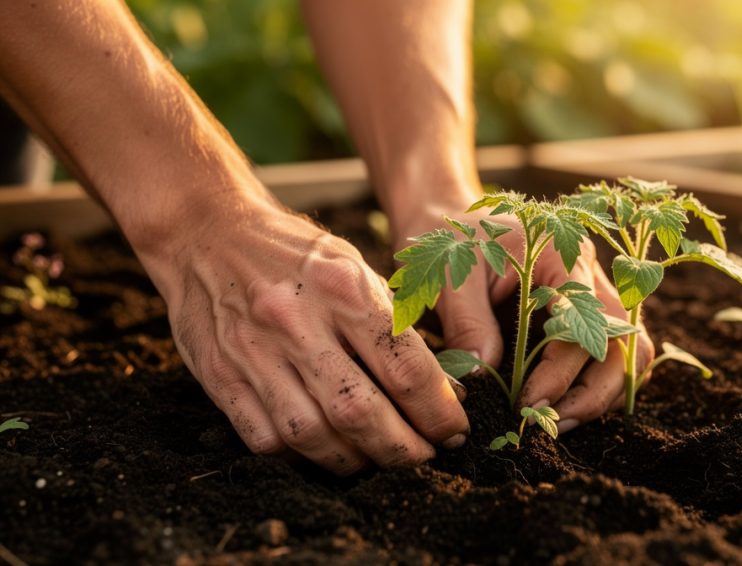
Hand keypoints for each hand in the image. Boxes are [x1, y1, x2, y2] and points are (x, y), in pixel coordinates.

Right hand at [136, 194, 469, 474]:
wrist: (206, 232)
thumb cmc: (294, 253)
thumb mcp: (354, 265)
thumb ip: (392, 322)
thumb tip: (441, 385)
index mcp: (342, 288)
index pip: (405, 368)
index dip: (438, 411)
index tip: (453, 430)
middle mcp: (296, 322)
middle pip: (360, 412)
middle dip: (403, 448)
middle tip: (423, 456)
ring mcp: (252, 352)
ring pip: (313, 435)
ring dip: (356, 460)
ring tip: (379, 458)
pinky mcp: (219, 377)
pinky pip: (266, 438)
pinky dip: (303, 457)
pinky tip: (327, 450)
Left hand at [393, 199, 654, 434]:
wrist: (445, 220)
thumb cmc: (447, 245)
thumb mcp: (448, 278)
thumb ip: (468, 324)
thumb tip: (484, 378)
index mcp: (562, 254)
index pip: (583, 323)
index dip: (560, 372)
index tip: (527, 404)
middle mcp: (590, 272)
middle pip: (625, 340)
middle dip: (593, 392)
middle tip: (550, 424)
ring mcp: (594, 291)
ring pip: (629, 350)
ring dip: (601, 393)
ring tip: (558, 423)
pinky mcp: (586, 312)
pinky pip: (611, 353)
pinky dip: (595, 384)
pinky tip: (561, 407)